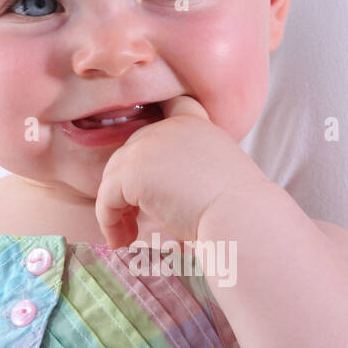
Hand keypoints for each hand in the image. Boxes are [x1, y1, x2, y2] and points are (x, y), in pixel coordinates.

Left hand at [93, 95, 268, 248]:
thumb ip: (187, 169)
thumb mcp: (216, 176)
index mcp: (195, 124)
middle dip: (128, 186)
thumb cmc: (237, 211)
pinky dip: (108, 221)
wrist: (241, 217)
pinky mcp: (133, 171)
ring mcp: (149, 145)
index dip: (153, 132)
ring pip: (114, 175)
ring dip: (115, 208)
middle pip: (131, 151)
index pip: (169, 107)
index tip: (148, 166)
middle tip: (134, 221)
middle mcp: (170, 127)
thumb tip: (159, 193)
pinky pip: (106, 198)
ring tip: (127, 236)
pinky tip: (122, 240)